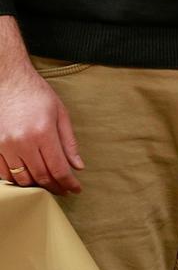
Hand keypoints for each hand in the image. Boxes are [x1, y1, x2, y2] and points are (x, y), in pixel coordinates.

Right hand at [0, 60, 83, 194]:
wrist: (6, 79)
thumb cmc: (36, 94)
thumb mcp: (60, 114)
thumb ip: (69, 143)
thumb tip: (78, 167)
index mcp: (43, 133)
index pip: (58, 169)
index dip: (69, 183)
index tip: (76, 189)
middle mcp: (22, 142)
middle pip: (40, 177)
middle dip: (54, 187)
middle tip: (63, 190)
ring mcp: (4, 144)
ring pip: (20, 177)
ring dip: (34, 185)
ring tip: (46, 184)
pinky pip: (2, 171)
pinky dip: (14, 178)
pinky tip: (25, 176)